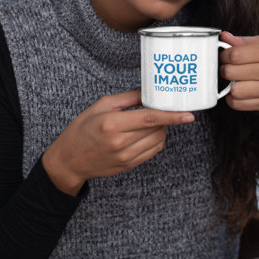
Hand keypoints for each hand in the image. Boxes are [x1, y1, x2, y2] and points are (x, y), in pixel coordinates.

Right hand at [42, 90, 193, 194]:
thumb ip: (127, 98)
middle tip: (162, 109)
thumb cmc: (82, 129)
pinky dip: (156, 140)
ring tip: (151, 121)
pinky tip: (148, 133)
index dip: (171, 116)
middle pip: (156, 129)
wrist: (70, 160)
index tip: (187, 114)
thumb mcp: (100, 106)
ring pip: (157, 141)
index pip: (149, 119)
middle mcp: (120, 142)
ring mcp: (125, 157)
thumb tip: (148, 92)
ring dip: (161, 129)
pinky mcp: (128, 165)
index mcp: (112, 124)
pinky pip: (152, 152)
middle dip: (164, 119)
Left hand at [219, 32, 258, 131]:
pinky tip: (240, 94)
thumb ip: (244, 42)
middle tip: (230, 71)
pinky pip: (238, 104)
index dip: (224, 56)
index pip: (235, 54)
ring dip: (230, 88)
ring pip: (234, 89)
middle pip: (231, 71)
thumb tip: (224, 36)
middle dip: (225, 71)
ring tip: (237, 83)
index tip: (226, 58)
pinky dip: (234, 100)